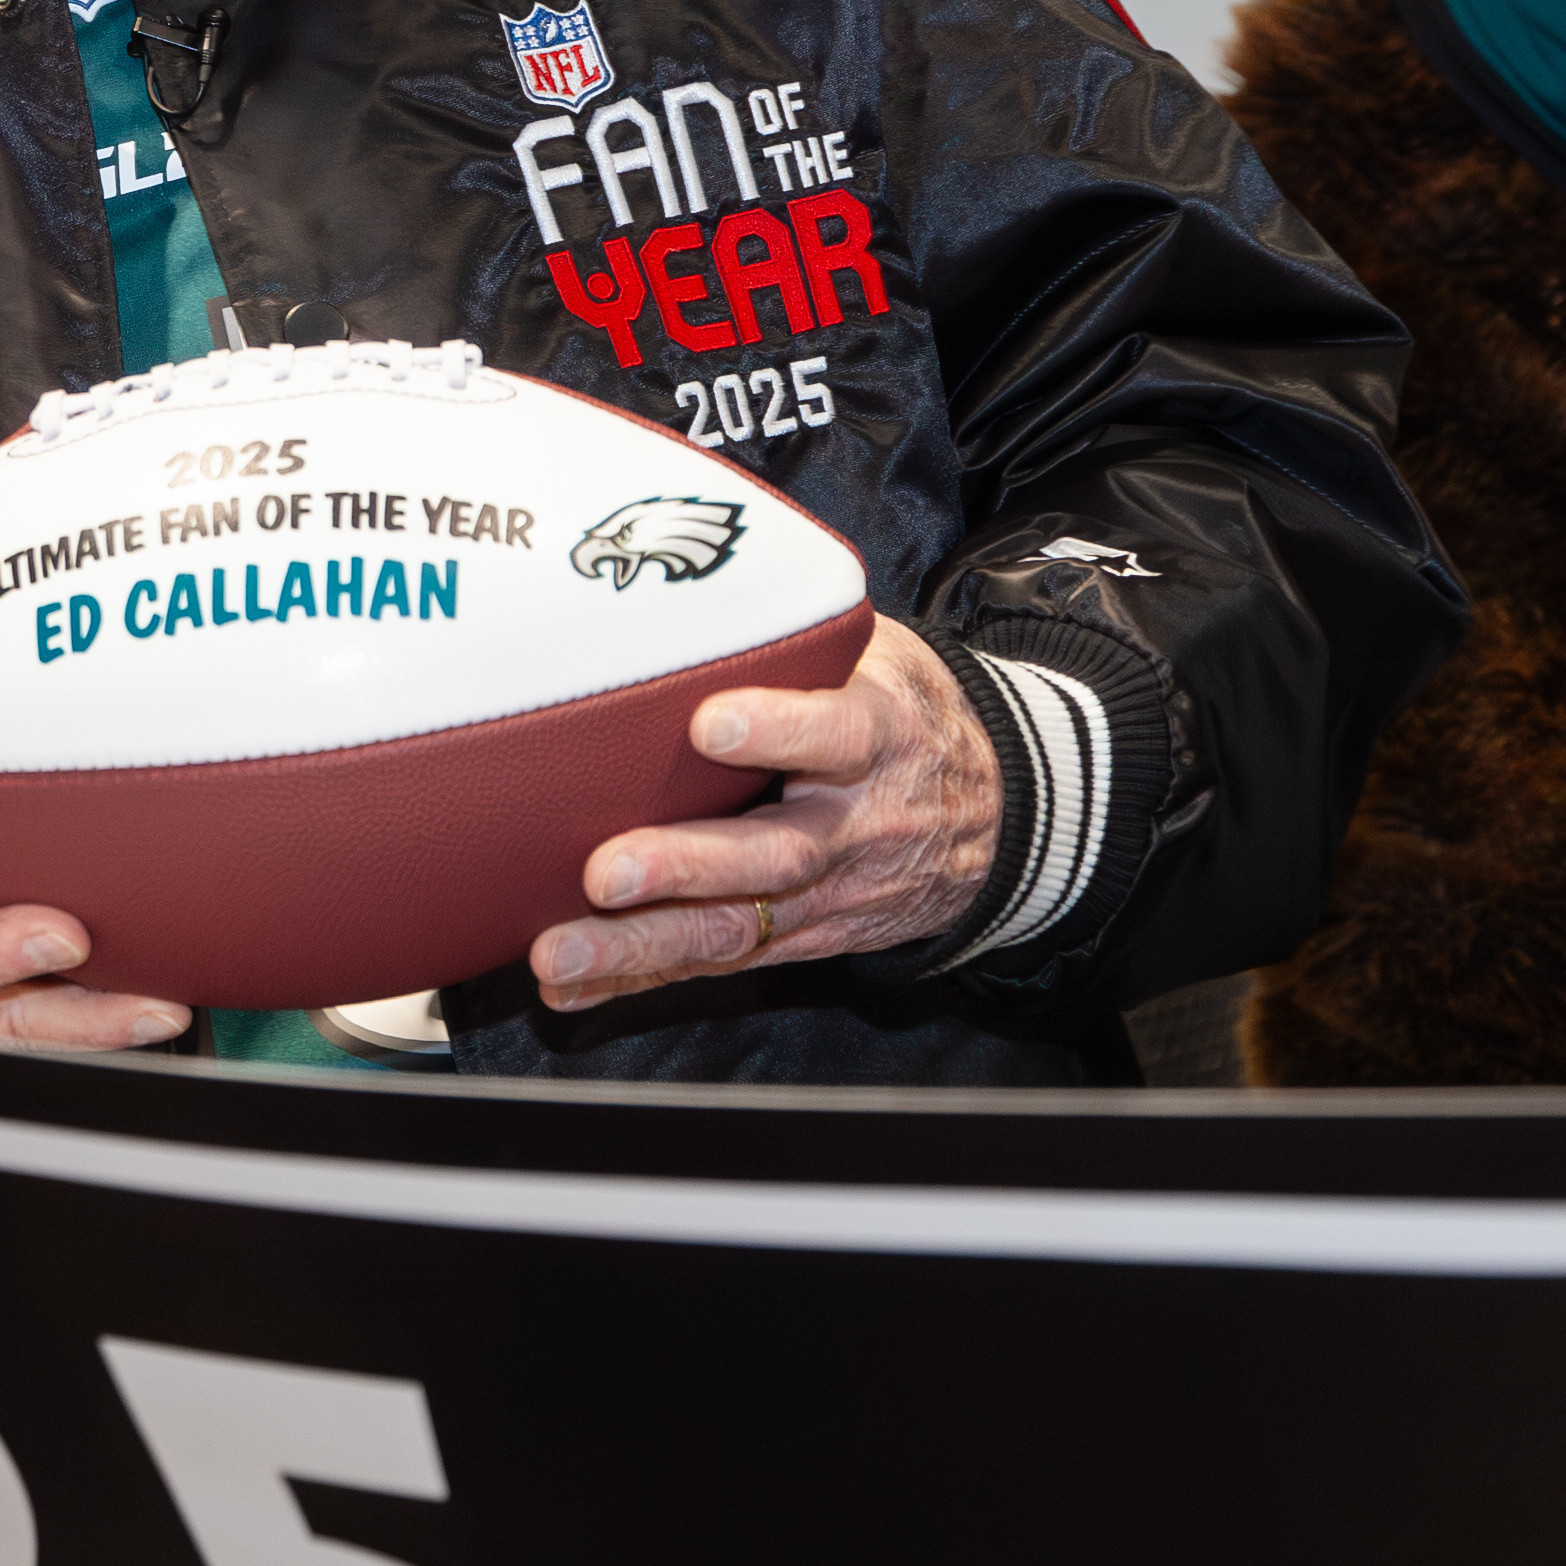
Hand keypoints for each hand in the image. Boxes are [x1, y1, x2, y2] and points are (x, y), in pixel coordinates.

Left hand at [535, 612, 1000, 1010]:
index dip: (779, 728)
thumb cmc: (909, 715)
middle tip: (605, 872)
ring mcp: (829, 892)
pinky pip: (720, 961)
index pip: (838, 731)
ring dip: (641, 944)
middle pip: (774, 855)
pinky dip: (642, 978)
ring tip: (559, 953)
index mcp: (882, 735)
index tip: (709, 721)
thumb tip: (697, 579)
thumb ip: (805, 638)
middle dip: (685, 869)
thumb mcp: (884, 658)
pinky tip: (572, 985)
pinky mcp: (803, 937)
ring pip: (736, 927)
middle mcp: (856, 824)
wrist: (1005, 815)